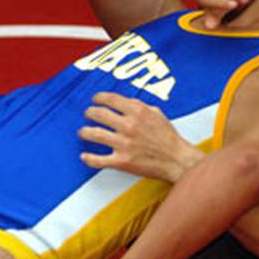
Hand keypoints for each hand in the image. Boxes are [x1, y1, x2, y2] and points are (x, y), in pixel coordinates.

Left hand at [80, 92, 204, 181]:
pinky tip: (84, 155)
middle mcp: (129, 126)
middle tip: (88, 114)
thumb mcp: (157, 114)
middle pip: (99, 114)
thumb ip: (139, 106)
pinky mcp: (122, 161)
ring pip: (94, 134)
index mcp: (138, 112)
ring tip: (82, 132)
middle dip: (90, 112)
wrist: (176, 160)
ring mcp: (124, 144)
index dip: (99, 97)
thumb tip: (124, 102)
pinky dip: (89, 158)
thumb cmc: (168, 138)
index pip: (111, 99)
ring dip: (84, 132)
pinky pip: (99, 160)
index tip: (95, 99)